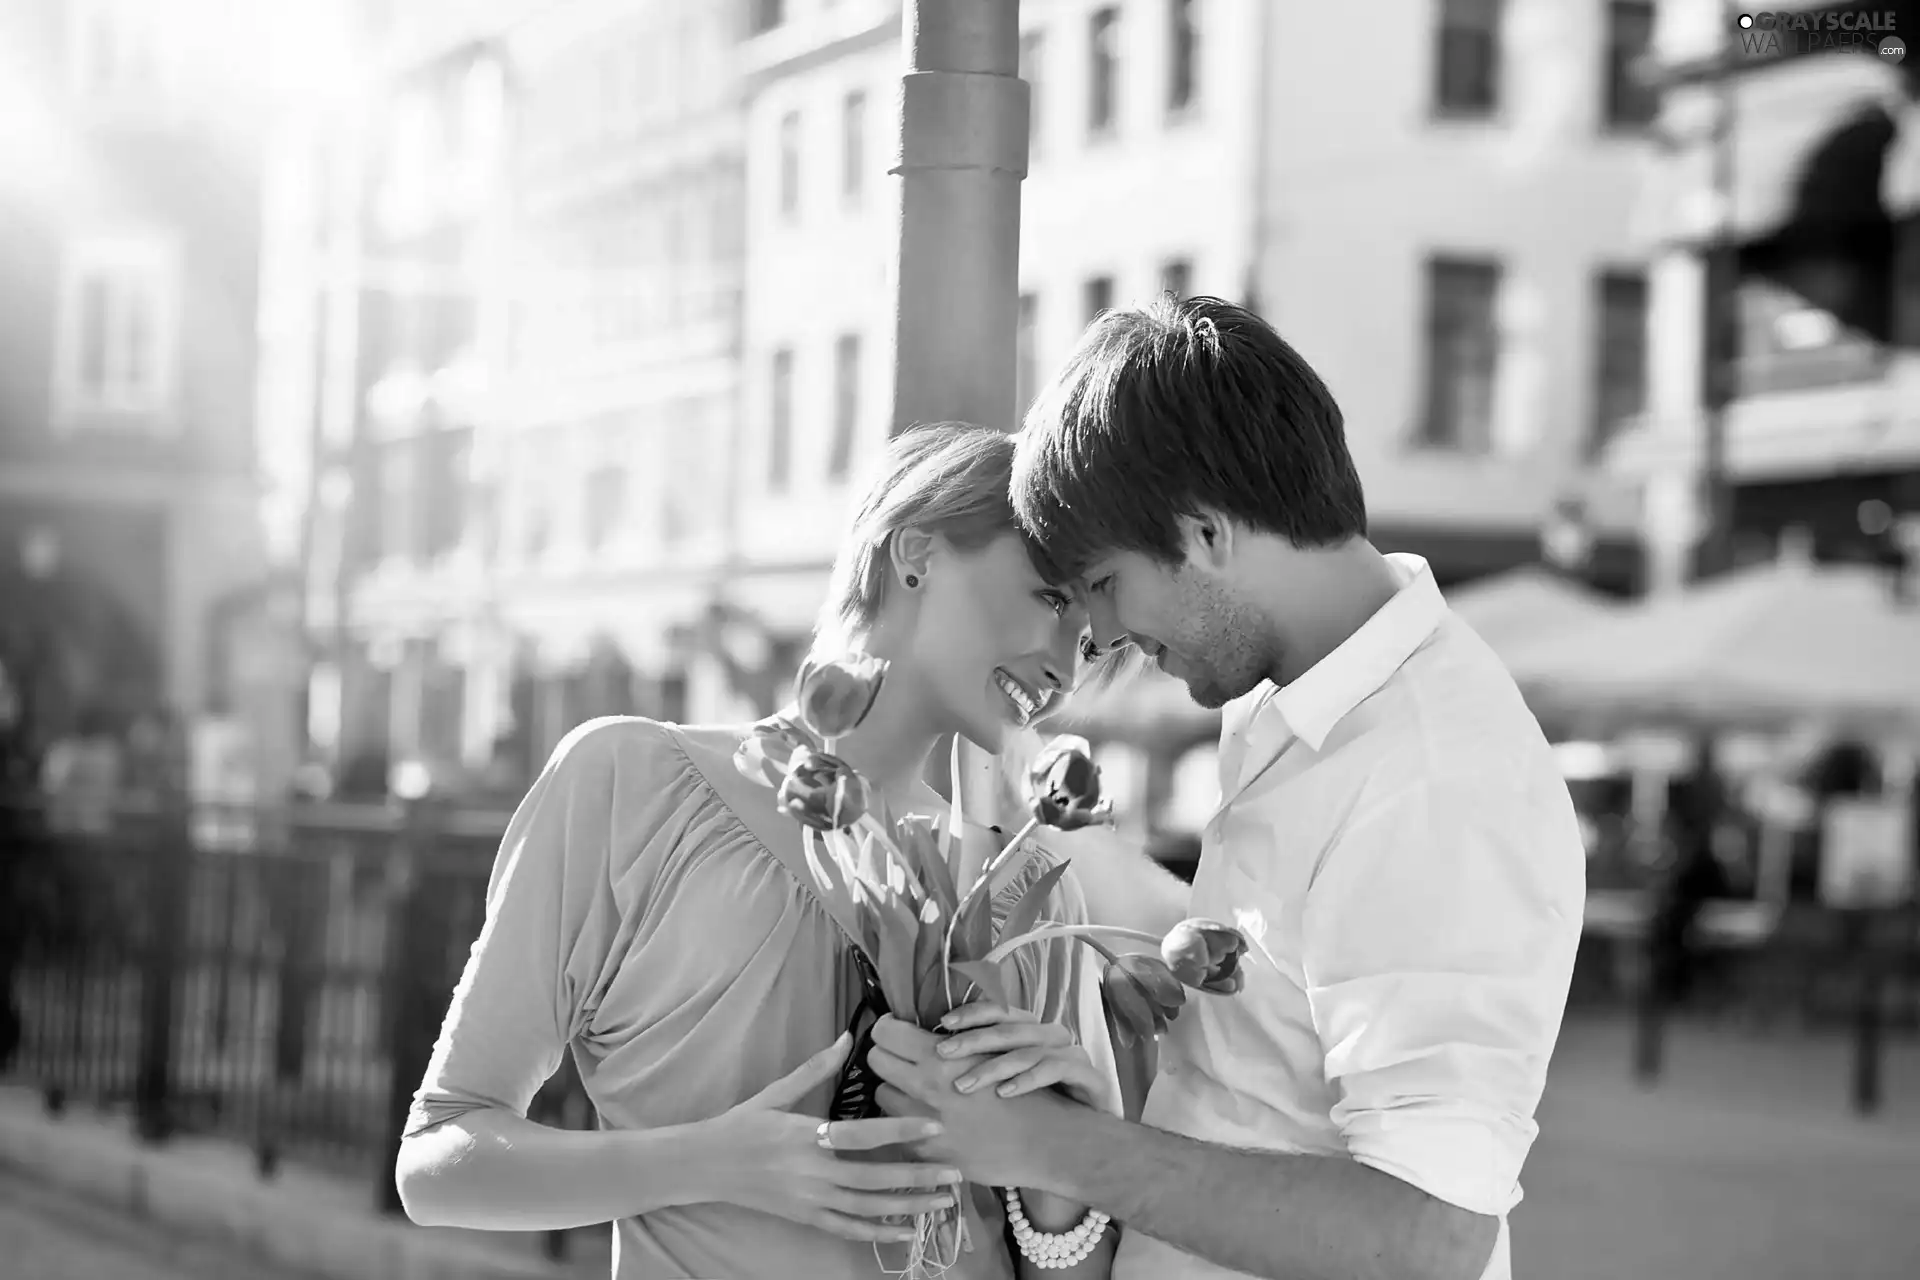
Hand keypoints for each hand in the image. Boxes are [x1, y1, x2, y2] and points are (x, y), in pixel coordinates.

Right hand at [706, 1032, 964, 1243]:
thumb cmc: (742, 1123)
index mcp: (805, 1136)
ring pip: (867, 1208)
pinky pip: (848, 1229)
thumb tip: (848, 1036)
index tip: (936, 1127)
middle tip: (956, 1172)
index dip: (902, 1130)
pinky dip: (879, 1232)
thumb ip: (816, 1068)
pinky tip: (907, 1231)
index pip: (863, 1134)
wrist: (705, 1165)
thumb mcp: (777, 1092)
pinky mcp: (805, 1218)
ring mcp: (808, 1200)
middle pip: (873, 1177)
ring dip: (908, 1206)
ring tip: (943, 1202)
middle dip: (918, 1176)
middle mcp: (810, 1172)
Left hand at [868, 1015, 1069, 1189]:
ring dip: (895, 1089)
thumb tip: (921, 1027)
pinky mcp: (925, 1153)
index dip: (889, 1029)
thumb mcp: (992, 1053)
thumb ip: (954, 1041)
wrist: (1047, 1142)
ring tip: (916, 1091)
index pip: (886, 1032)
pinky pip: (897, 1128)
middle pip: (876, 1060)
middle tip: (904, 1059)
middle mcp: (925, 1087)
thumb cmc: (1025, 1091)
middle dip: (887, 1057)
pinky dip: (905, 1121)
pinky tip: (926, 1119)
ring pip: (882, 1094)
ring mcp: (922, 1123)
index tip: (898, 1032)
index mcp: (941, 1056)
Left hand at [933, 1002, 1106, 1109]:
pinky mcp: (1090, 1076)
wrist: (1087, 1142)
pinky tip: (1004, 1093)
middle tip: (943, 1053)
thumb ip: (979, 1065)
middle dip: (973, 1039)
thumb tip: (934, 1055)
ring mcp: (1072, 1055)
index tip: (942, 1022)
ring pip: (1029, 1050)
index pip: (1001, 1011)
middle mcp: (1052, 1037)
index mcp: (1032, 1032)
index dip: (972, 1013)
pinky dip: (1028, 1079)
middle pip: (1010, 1029)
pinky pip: (1056, 1069)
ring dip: (994, 1066)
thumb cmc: (1039, 1112)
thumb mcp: (1006, 1085)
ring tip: (964, 1085)